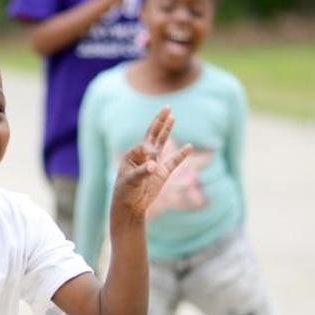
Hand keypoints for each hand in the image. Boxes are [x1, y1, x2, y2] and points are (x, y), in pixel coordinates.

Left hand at [112, 106, 191, 220]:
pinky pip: (174, 161)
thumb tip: (154, 166)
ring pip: (162, 143)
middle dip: (159, 121)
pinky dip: (182, 154)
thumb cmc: (125, 192)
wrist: (130, 207)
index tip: (151, 164)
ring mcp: (154, 163)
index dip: (150, 151)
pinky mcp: (163, 173)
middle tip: (167, 107)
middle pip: (153, 135)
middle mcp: (144, 156)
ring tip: (173, 117)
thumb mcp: (131, 181)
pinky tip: (189, 146)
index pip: (145, 145)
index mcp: (133, 154)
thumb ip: (143, 171)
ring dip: (167, 130)